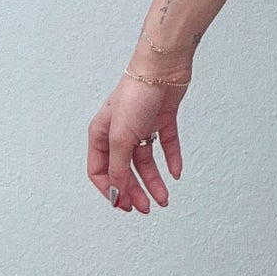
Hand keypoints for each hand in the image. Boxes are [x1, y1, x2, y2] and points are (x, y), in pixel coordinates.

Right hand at [87, 71, 187, 213]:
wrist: (163, 67)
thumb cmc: (135, 96)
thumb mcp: (121, 137)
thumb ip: (118, 168)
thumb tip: (117, 194)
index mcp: (101, 135)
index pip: (100, 172)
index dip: (111, 191)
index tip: (125, 205)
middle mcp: (119, 132)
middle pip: (124, 170)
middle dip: (135, 191)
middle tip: (146, 208)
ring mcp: (142, 126)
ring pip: (146, 161)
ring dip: (154, 181)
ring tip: (164, 199)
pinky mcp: (162, 119)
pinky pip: (166, 145)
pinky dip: (171, 159)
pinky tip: (176, 173)